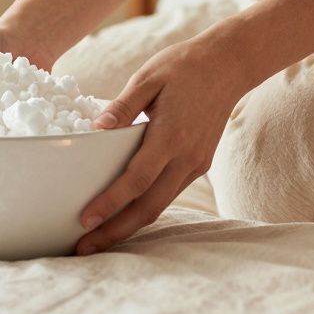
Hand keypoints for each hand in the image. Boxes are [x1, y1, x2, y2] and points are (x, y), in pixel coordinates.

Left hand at [75, 28, 252, 254]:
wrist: (229, 65)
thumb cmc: (184, 66)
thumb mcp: (148, 77)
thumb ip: (121, 106)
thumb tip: (94, 130)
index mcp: (171, 135)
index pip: (136, 179)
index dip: (110, 203)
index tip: (85, 219)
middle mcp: (187, 157)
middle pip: (148, 206)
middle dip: (115, 231)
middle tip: (83, 248)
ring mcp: (196, 164)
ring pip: (160, 205)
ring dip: (129, 225)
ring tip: (98, 238)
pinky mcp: (199, 164)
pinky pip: (169, 194)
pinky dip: (145, 208)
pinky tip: (124, 214)